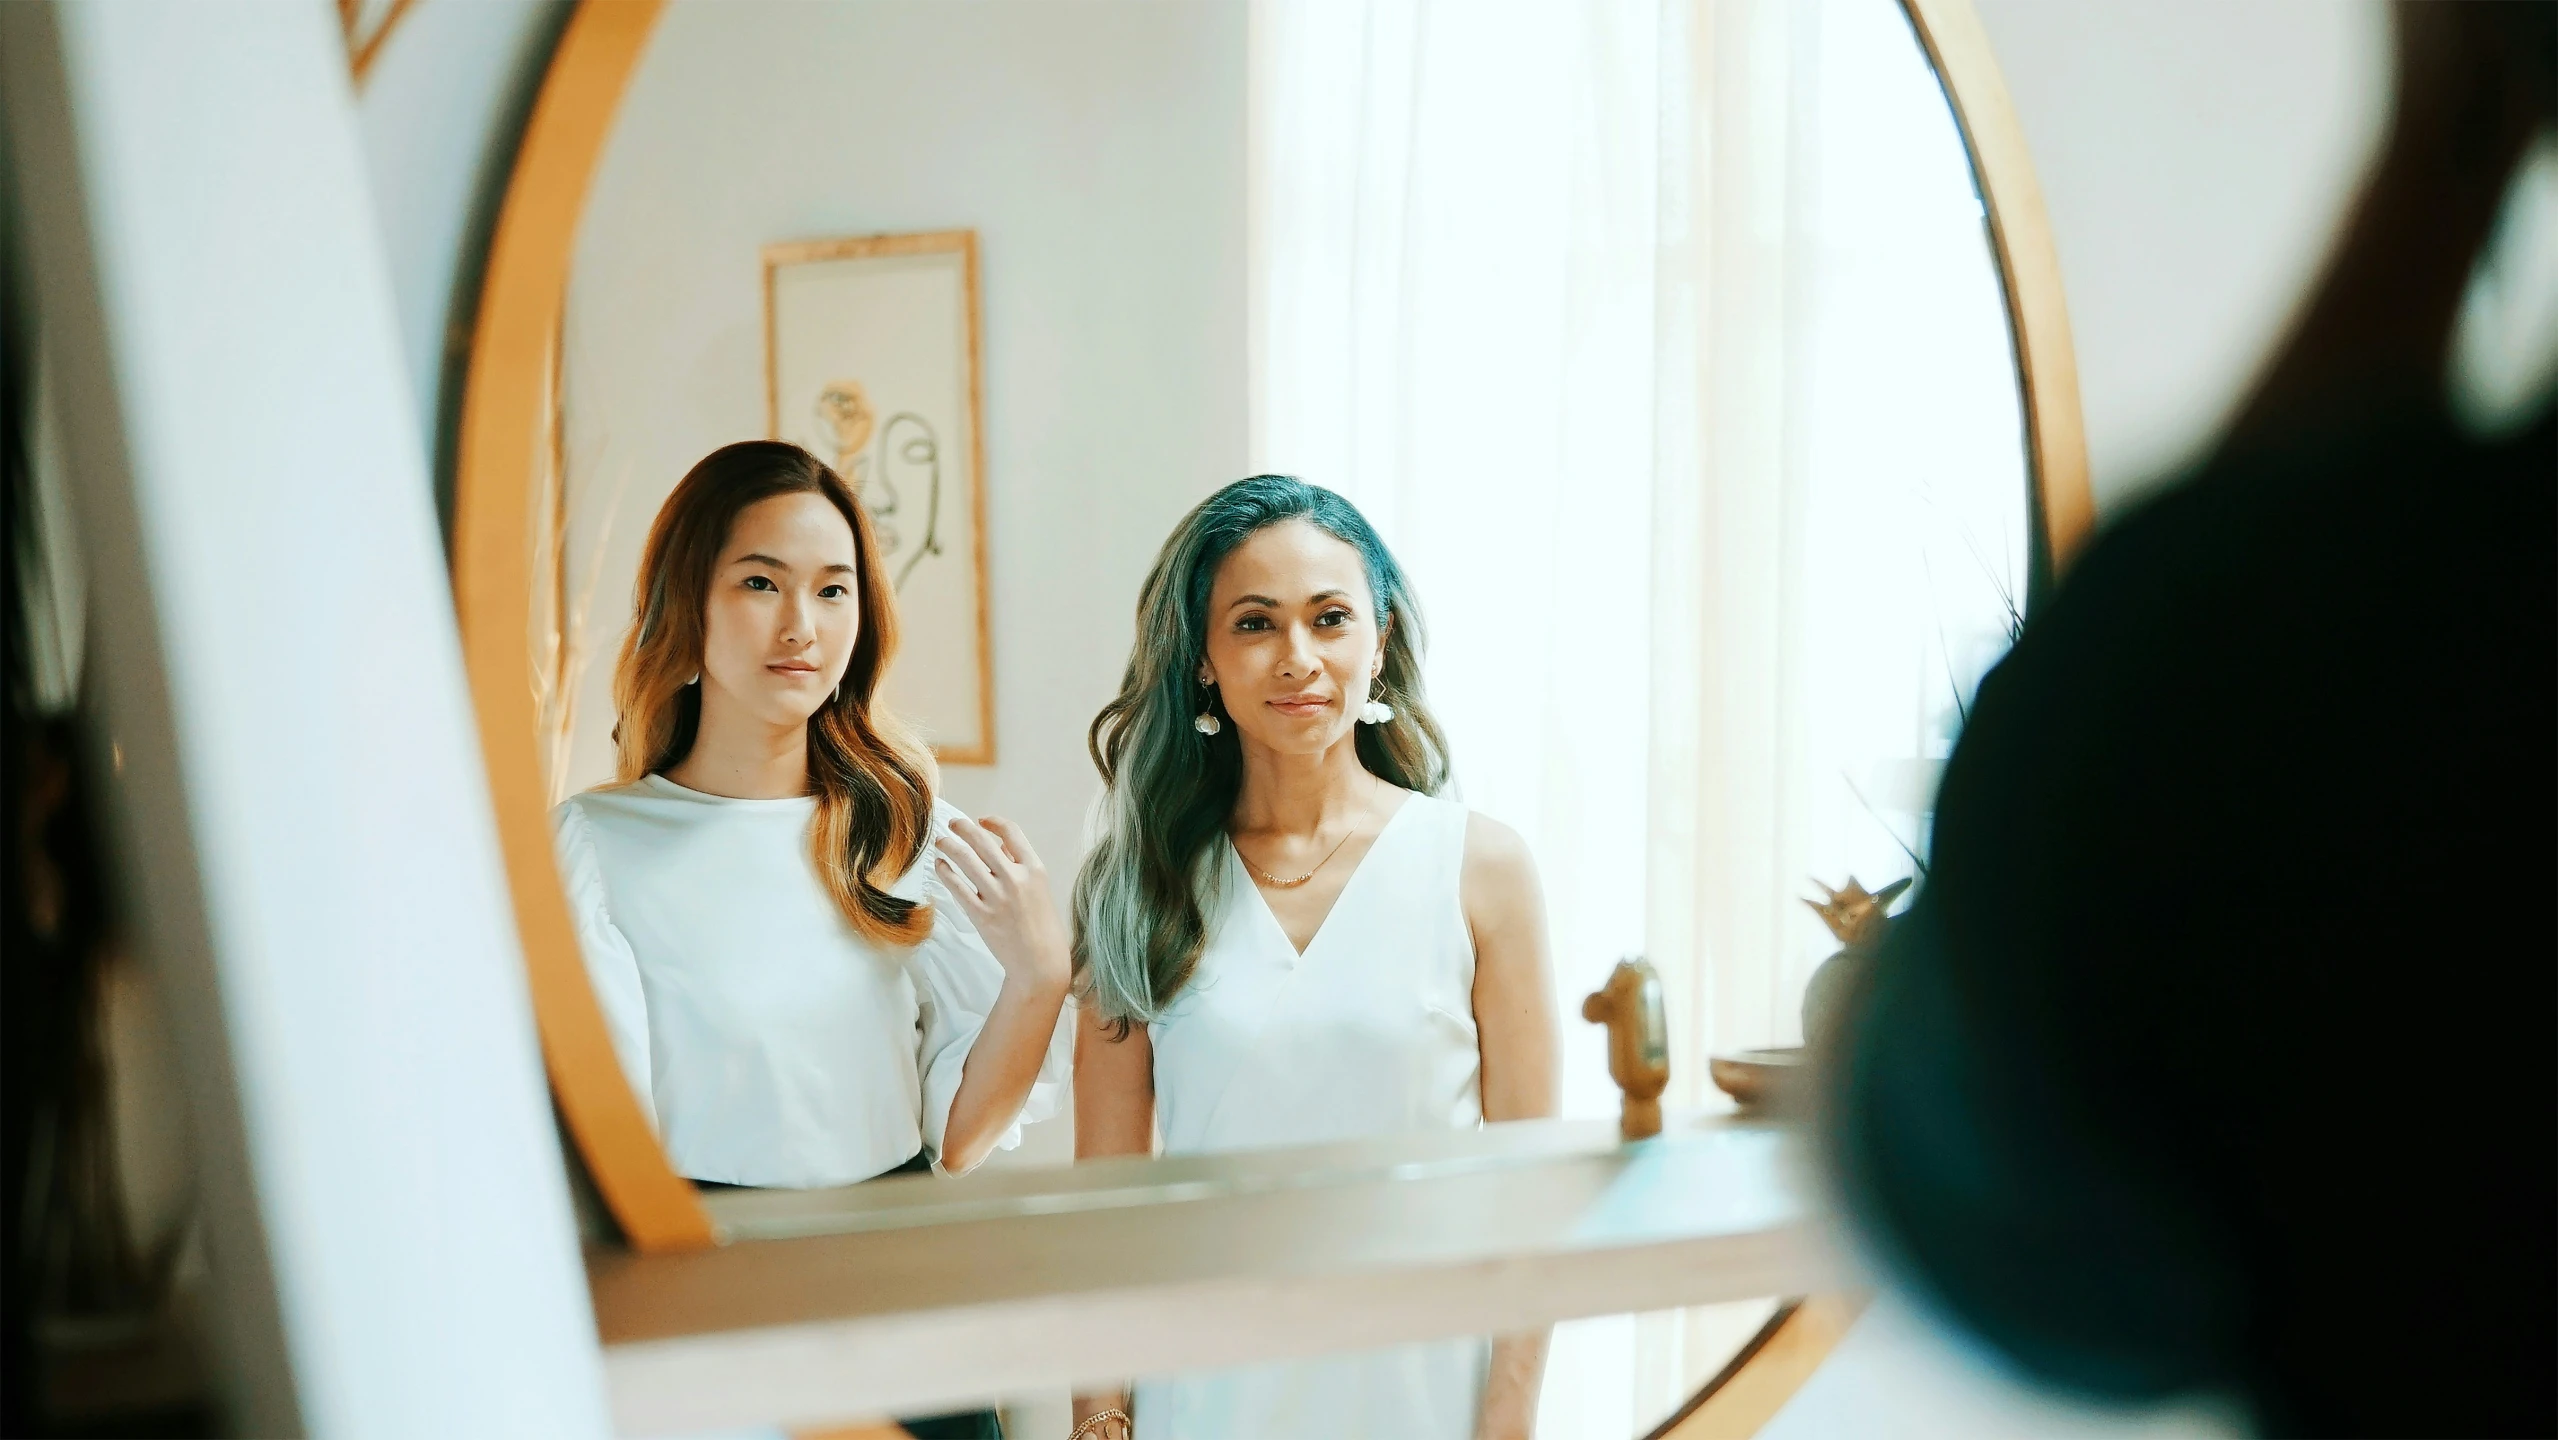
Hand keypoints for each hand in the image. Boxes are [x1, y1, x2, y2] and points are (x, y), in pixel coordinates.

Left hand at [934, 817, 1069, 991]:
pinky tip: (940, 865)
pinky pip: (957, 886)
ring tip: (941, 841)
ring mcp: (996, 896)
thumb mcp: (1040, 890)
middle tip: (953, 823)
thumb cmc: (1043, 927)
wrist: (1039, 962)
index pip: (1012, 833)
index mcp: (1035, 870)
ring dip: (950, 845)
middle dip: (964, 827)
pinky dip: (946, 872)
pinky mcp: (980, 914)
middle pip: (983, 841)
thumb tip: (998, 846)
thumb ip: (1020, 867)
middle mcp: (1015, 879)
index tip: (982, 820)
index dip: (993, 822)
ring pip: (965, 860)